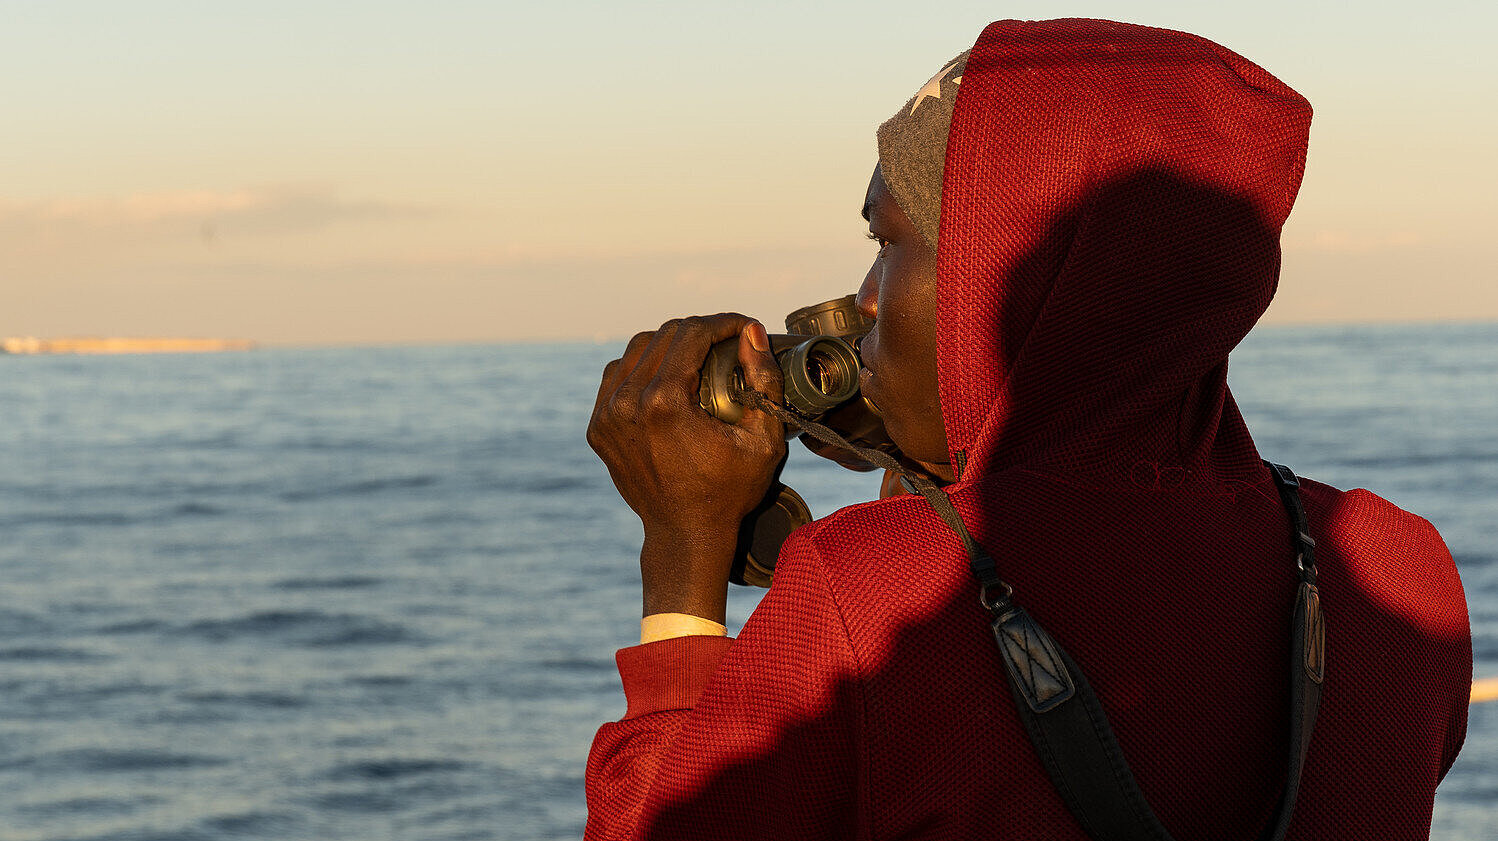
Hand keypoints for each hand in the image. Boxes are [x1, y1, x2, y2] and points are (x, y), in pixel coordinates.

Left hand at [587, 314, 785, 621]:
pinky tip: (667, 377)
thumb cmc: (730, 492)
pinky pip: (617, 376)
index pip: (692, 334)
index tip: (745, 326)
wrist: (685, 536)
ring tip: (699, 357)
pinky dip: (642, 368)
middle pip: (664, 335)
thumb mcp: (765, 439)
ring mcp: (606, 415)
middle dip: (700, 330)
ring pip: (636, 349)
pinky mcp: (598, 427)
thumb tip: (751, 332)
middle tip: (728, 341)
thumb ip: (764, 380)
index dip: (724, 322)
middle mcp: (627, 402)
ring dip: (669, 345)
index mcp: (664, 402)